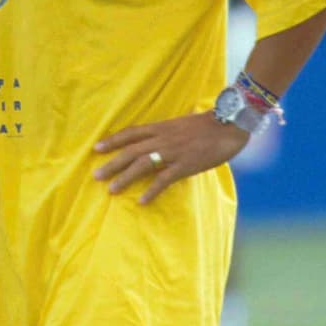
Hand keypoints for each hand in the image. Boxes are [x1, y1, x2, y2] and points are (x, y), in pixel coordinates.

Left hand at [93, 112, 249, 204]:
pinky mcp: (185, 165)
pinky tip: (141, 201)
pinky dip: (151, 191)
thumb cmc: (207, 125)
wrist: (229, 124)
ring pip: (142, 164)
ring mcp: (173, 152)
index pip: (130, 133)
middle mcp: (162, 138)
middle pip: (130, 151)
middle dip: (111, 163)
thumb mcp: (180, 124)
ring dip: (125, 177)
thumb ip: (166, 132)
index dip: (112, 140)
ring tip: (111, 189)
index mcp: (161, 127)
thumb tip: (154, 140)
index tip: (96, 148)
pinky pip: (164, 179)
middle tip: (95, 176)